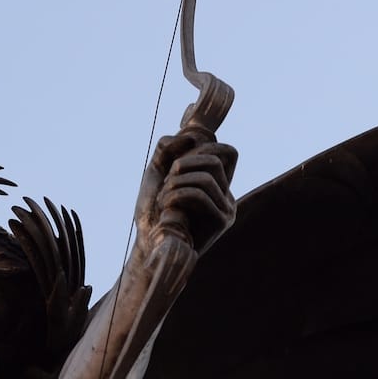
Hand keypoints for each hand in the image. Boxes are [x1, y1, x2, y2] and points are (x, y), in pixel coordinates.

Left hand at [135, 130, 237, 256]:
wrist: (149, 243)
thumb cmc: (153, 210)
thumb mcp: (157, 171)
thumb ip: (169, 148)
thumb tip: (191, 135)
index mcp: (217, 184)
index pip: (228, 153)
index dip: (205, 147)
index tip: (178, 161)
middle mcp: (226, 196)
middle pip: (216, 160)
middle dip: (185, 163)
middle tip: (168, 179)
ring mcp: (227, 210)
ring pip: (207, 178)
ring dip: (177, 182)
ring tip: (163, 197)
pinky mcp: (221, 222)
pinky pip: (202, 196)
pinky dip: (178, 195)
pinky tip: (166, 206)